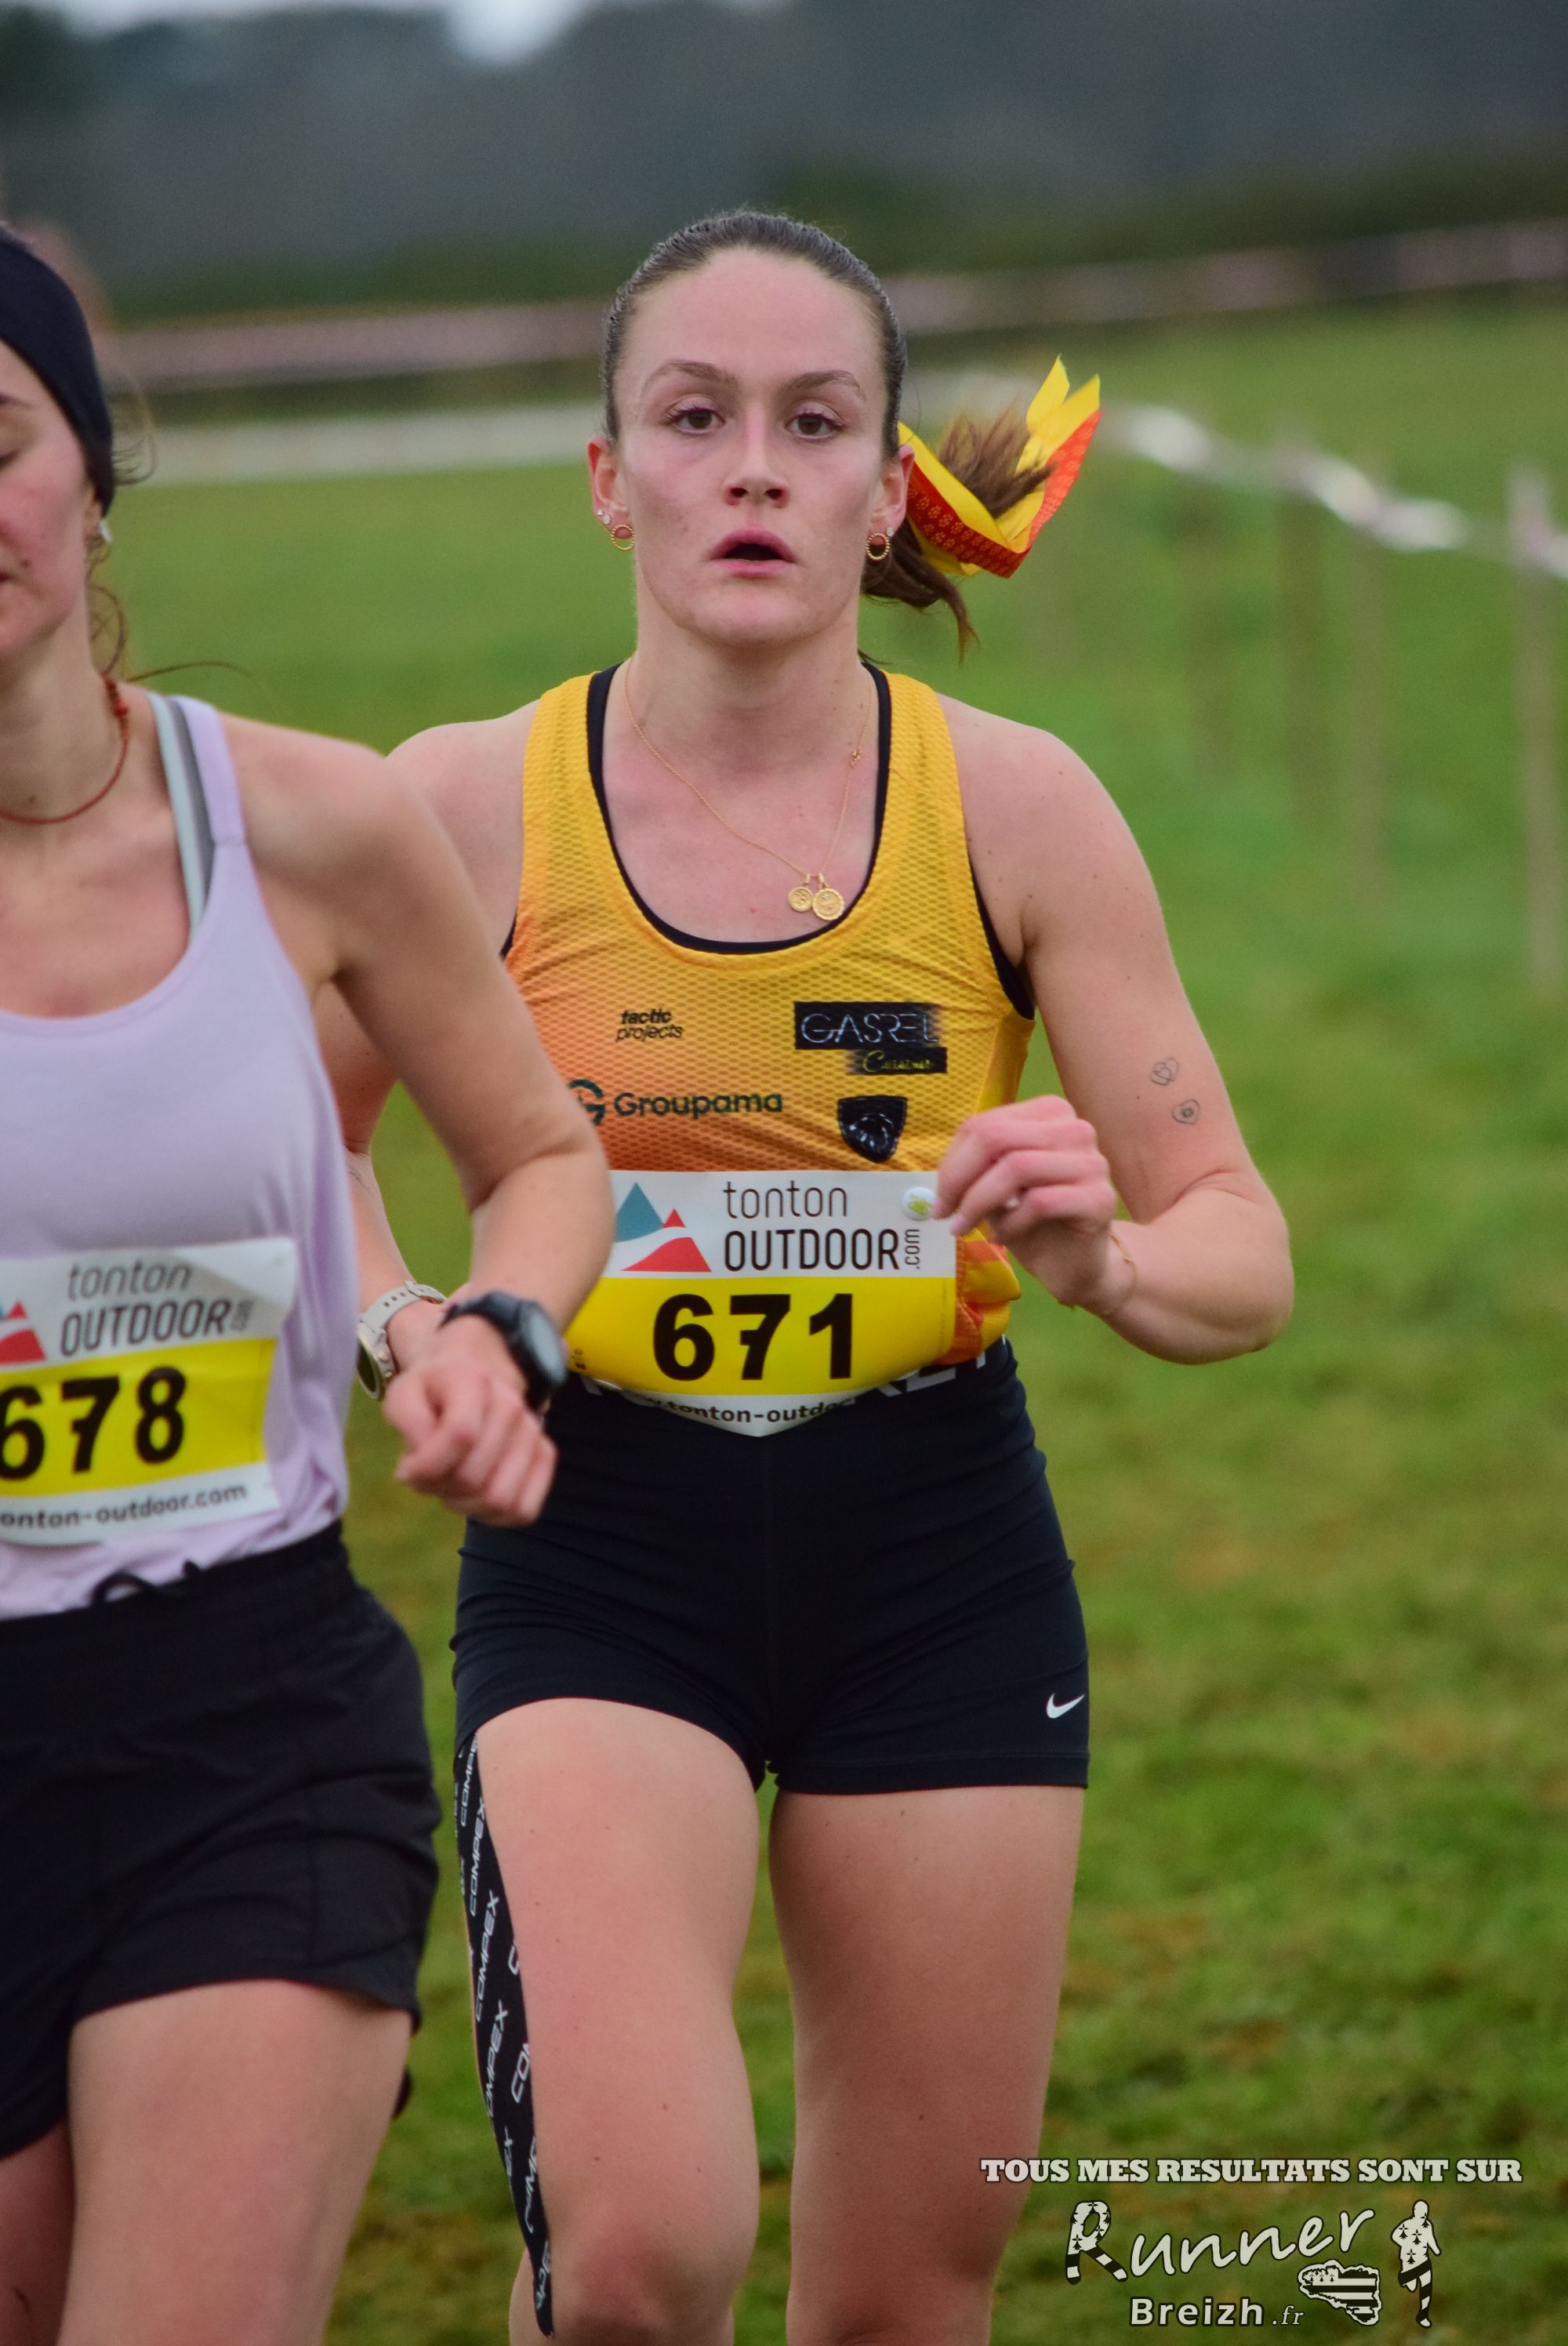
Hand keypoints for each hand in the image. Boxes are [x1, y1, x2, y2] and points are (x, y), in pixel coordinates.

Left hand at [382, 1312, 556, 1525]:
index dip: (427, 1466)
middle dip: (439, 1488)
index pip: (459, 1436)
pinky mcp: (545, 1455)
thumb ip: (408, 1426)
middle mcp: (511, 1406)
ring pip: (499, 1500)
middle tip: (428, 1474)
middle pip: (473, 1477)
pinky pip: (523, 1509)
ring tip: (451, 1484)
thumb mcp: (403, 1396)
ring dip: (465, 1504)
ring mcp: (533, 1432)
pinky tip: (474, 1496)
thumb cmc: (433, 1392)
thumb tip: (418, 1470)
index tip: (407, 1468)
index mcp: (474, 1382)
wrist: (474, 1372)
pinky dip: (493, 1515)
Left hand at [935, 1096, 1134, 1314]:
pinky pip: (1040, 1201)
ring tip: (964, 1228)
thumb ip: (977, 1166)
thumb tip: (944, 1172)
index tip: (940, 1197)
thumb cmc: (1034, 1221)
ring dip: (978, 1203)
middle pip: (997, 1138)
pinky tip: (1002, 1238)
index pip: (985, 1124)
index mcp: (1049, 1114)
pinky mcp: (1100, 1198)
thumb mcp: (997, 1186)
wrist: (1075, 1264)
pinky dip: (1010, 1223)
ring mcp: (1092, 1162)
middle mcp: (1076, 1129)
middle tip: (943, 1214)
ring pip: (1017, 1166)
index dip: (952, 1162)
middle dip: (959, 1179)